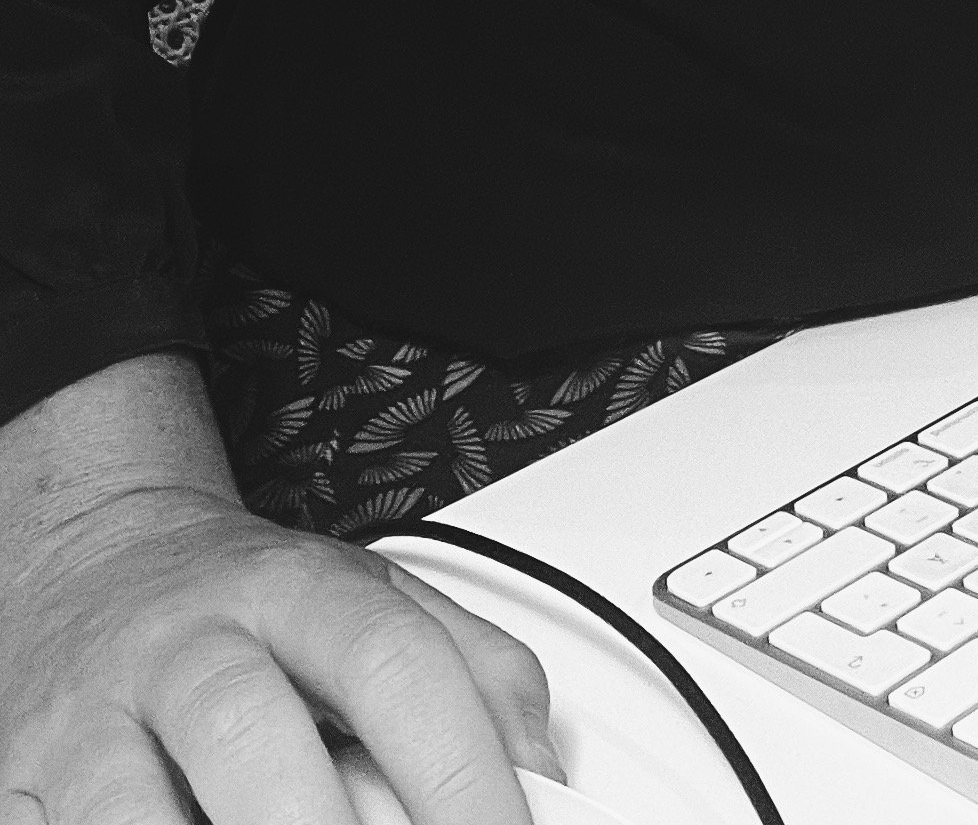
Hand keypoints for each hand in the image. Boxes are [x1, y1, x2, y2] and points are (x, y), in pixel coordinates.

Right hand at [1, 365, 561, 824]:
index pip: (389, 662)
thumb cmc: (247, 600)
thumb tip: (542, 769)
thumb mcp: (370, 594)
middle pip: (249, 736)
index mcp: (291, 588)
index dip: (453, 765)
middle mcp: (188, 646)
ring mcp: (93, 723)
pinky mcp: (28, 788)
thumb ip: (472, 667)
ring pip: (133, 812)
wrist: (96, 561)